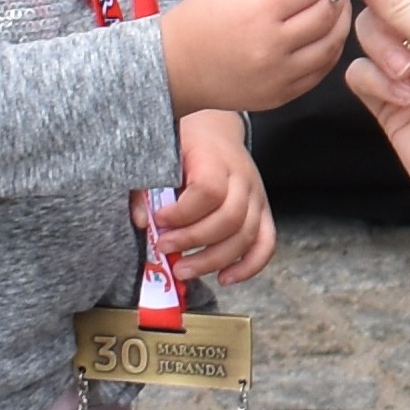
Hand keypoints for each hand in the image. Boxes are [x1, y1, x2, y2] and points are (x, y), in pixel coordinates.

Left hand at [142, 110, 275, 285]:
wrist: (215, 131)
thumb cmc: (185, 146)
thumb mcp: (161, 155)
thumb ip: (145, 187)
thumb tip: (143, 223)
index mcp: (216, 159)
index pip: (209, 191)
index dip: (183, 212)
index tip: (159, 220)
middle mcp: (243, 179)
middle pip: (230, 218)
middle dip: (194, 240)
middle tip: (164, 248)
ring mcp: (257, 197)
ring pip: (247, 236)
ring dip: (214, 260)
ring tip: (184, 270)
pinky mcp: (263, 212)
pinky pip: (266, 244)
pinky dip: (249, 266)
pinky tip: (224, 278)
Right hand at [159, 0, 348, 113]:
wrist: (174, 69)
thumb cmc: (198, 22)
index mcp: (256, 12)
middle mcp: (272, 46)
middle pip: (325, 15)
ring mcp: (279, 75)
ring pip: (331, 46)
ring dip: (340, 23)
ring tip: (336, 8)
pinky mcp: (282, 95)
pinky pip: (320, 71)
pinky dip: (329, 51)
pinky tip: (325, 36)